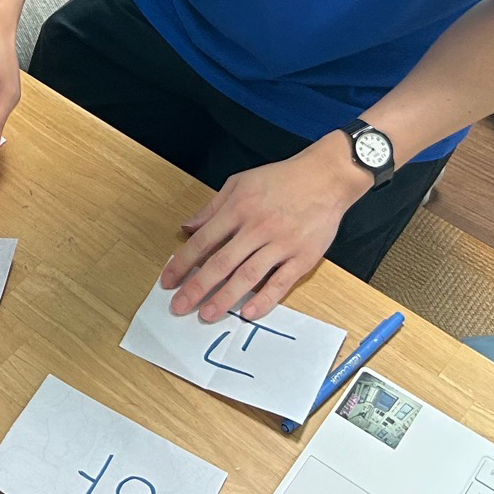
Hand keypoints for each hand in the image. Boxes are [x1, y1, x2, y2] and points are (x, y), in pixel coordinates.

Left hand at [160, 134, 370, 321]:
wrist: (325, 178)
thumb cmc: (280, 179)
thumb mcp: (239, 183)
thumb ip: (212, 207)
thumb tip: (187, 227)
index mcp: (238, 208)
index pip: (203, 240)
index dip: (182, 263)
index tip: (168, 281)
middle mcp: (257, 228)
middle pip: (221, 263)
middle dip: (197, 287)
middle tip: (180, 307)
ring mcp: (281, 244)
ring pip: (248, 276)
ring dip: (225, 298)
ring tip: (207, 315)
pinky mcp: (303, 257)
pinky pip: (281, 283)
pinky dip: (264, 300)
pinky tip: (248, 312)